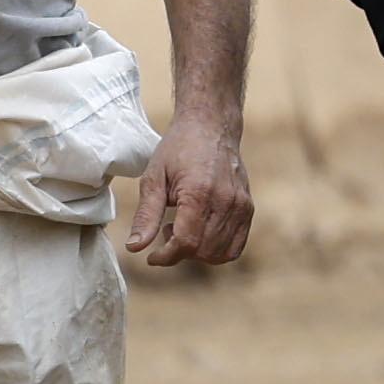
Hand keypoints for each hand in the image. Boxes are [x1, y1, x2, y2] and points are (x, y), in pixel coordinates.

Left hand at [126, 97, 250, 269]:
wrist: (211, 127)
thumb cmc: (178, 149)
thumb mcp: (154, 178)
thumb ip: (146, 215)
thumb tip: (135, 247)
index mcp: (199, 192)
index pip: (186, 243)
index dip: (166, 256)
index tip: (151, 256)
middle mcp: (226, 201)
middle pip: (202, 251)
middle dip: (179, 253)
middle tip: (166, 231)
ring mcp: (241, 205)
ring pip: (219, 253)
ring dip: (197, 252)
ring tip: (184, 229)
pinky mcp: (248, 208)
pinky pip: (235, 247)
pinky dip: (217, 251)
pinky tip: (202, 233)